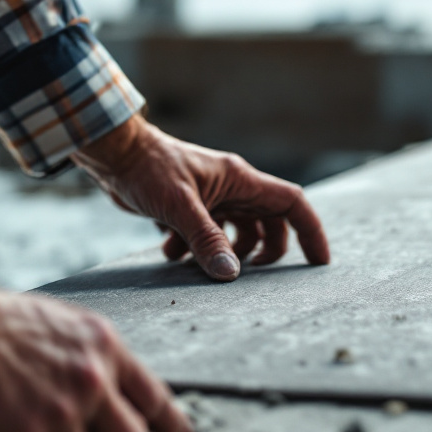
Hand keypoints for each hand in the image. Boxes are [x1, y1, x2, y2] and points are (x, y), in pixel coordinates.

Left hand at [74, 116, 330, 281]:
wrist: (114, 154)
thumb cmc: (147, 170)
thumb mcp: (179, 208)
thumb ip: (206, 241)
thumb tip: (231, 274)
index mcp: (240, 180)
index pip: (292, 203)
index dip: (310, 231)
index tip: (318, 261)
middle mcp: (232, 187)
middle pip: (269, 222)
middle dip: (266, 251)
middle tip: (254, 276)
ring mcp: (213, 196)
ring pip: (239, 230)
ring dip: (227, 252)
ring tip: (206, 266)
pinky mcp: (192, 205)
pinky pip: (208, 233)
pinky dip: (196, 249)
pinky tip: (171, 253)